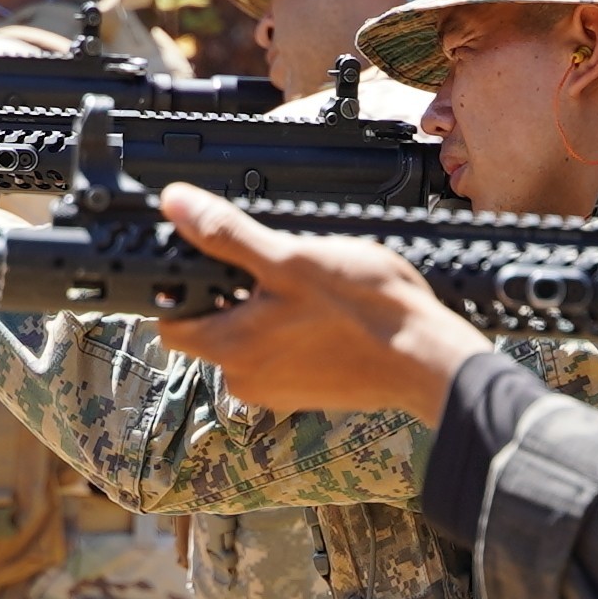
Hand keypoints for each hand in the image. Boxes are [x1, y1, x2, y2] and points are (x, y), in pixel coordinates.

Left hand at [149, 185, 492, 418]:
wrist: (427, 361)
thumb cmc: (367, 312)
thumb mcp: (291, 258)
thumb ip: (227, 235)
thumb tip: (175, 206)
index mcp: (230, 349)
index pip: (170, 322)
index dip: (179, 286)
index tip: (203, 260)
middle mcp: (244, 378)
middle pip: (210, 328)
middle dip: (229, 292)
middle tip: (271, 265)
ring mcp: (275, 390)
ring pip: (248, 339)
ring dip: (265, 309)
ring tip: (307, 288)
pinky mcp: (303, 392)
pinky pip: (280, 354)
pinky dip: (292, 330)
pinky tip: (325, 313)